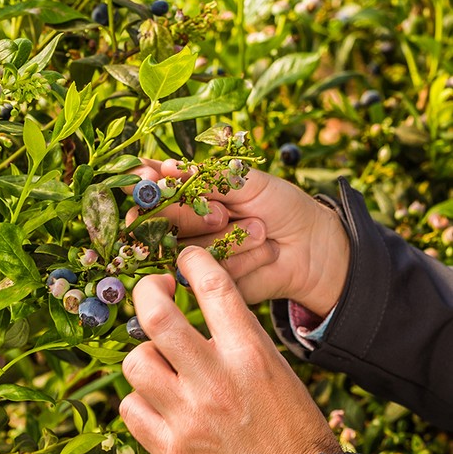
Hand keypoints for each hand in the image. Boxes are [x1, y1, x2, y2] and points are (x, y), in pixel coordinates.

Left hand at [120, 247, 340, 453]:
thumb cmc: (292, 428)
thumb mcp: (277, 372)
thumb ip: (235, 340)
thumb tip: (195, 310)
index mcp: (249, 355)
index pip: (213, 287)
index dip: (193, 261)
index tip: (185, 258)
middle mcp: (214, 380)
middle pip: (155, 316)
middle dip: (146, 292)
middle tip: (152, 291)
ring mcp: (187, 417)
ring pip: (134, 361)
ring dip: (144, 355)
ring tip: (158, 361)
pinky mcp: (169, 450)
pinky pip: (130, 406)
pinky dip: (139, 400)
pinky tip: (155, 402)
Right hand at [130, 161, 349, 316]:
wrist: (310, 244)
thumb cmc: (278, 205)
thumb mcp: (244, 181)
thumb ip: (203, 178)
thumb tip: (164, 169)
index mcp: (184, 195)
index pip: (147, 189)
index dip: (142, 185)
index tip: (149, 181)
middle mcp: (178, 226)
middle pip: (155, 221)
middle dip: (191, 216)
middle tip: (224, 213)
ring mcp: (188, 256)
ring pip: (184, 247)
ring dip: (228, 237)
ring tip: (258, 230)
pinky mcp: (205, 284)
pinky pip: (209, 271)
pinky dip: (242, 258)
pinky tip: (261, 253)